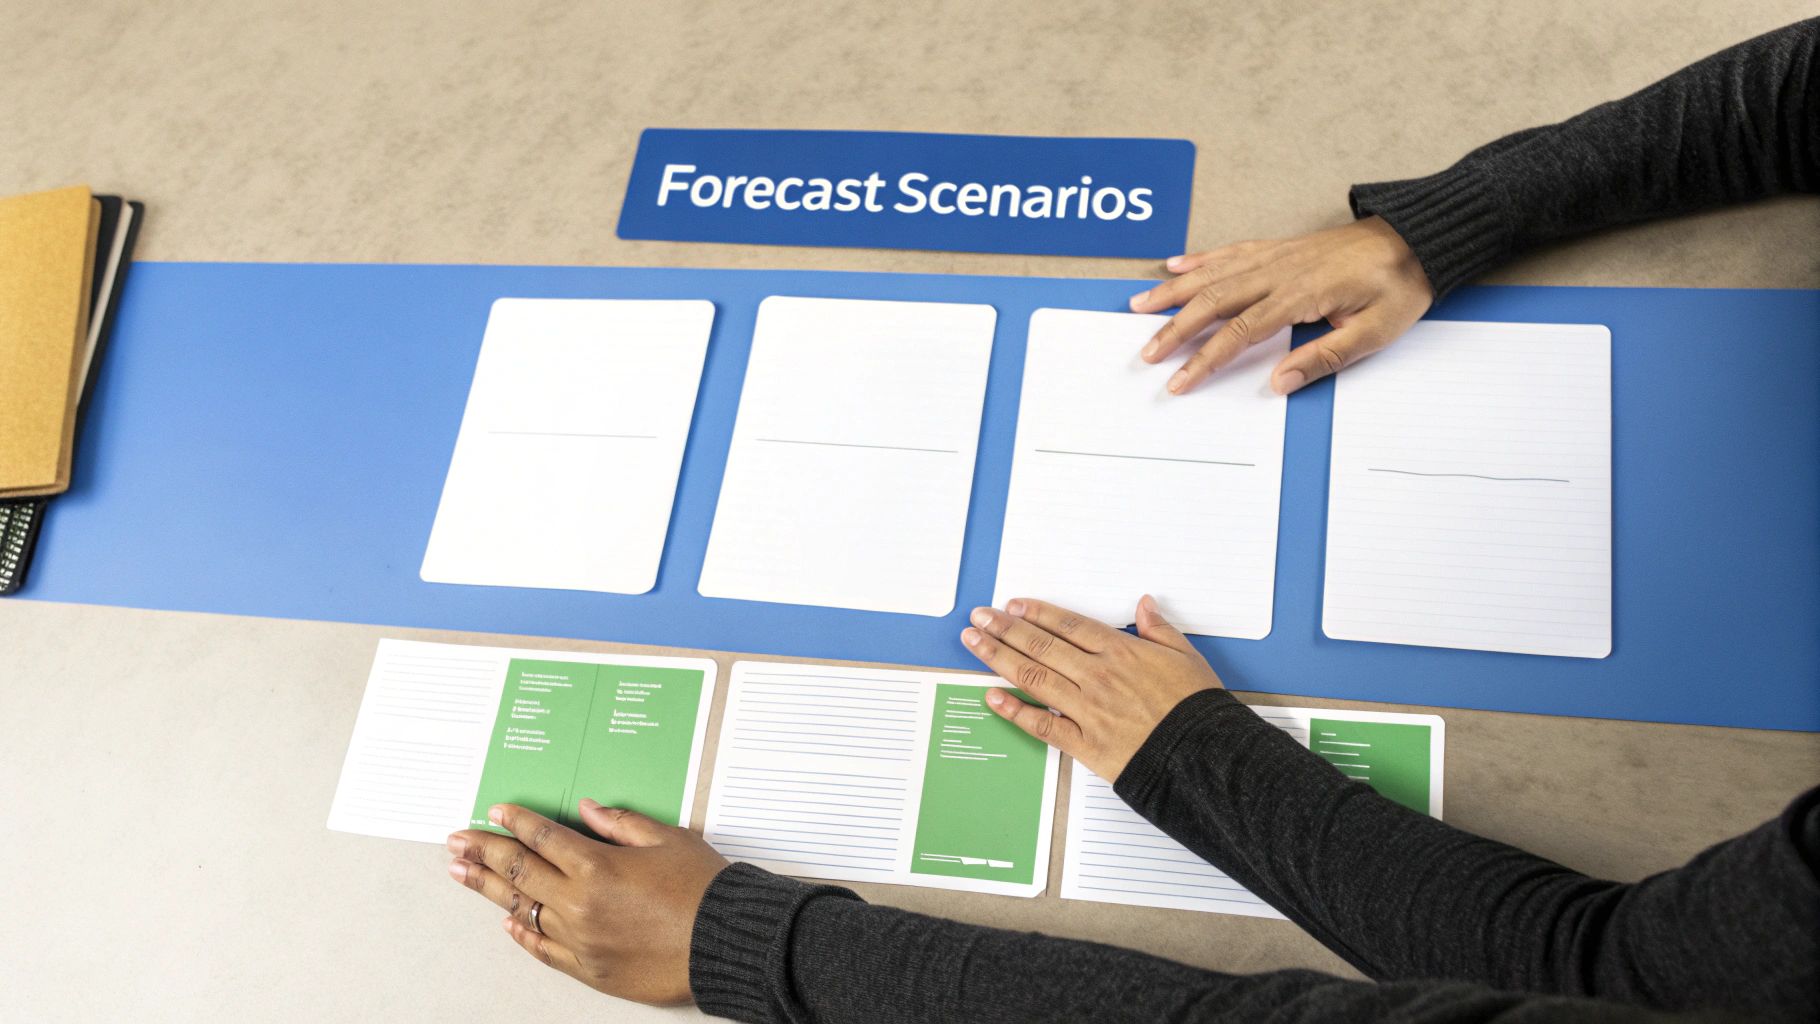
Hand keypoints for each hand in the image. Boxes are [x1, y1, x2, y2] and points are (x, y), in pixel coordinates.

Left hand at [445, 799, 729, 1004]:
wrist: (727, 942)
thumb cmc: (704, 889)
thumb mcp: (668, 838)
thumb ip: (621, 823)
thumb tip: (587, 809)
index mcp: (597, 865)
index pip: (542, 837)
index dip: (516, 822)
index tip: (495, 812)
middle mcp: (580, 903)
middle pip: (518, 872)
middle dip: (483, 852)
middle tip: (457, 841)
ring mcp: (580, 939)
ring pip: (521, 910)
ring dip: (488, 891)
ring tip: (462, 875)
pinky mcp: (589, 969)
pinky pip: (544, 950)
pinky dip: (522, 935)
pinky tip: (506, 922)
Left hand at [959, 595, 1221, 781]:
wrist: (1203, 756)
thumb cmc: (1197, 708)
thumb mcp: (1186, 657)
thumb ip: (1159, 630)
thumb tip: (1144, 605)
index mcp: (1121, 652)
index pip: (1068, 626)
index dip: (1037, 613)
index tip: (1012, 605)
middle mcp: (1097, 677)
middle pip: (1042, 646)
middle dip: (1006, 628)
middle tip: (980, 616)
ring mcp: (1087, 710)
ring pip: (1034, 677)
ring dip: (999, 657)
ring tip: (974, 642)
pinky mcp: (1084, 743)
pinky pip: (1042, 724)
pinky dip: (1014, 711)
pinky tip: (992, 698)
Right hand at [1129, 215, 1432, 395]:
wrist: (1416, 239)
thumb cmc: (1398, 286)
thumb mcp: (1375, 332)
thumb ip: (1324, 356)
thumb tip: (1279, 381)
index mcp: (1300, 295)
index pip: (1240, 332)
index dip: (1204, 360)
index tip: (1180, 381)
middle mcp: (1279, 271)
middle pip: (1213, 301)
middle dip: (1174, 328)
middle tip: (1146, 352)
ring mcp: (1277, 255)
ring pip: (1213, 274)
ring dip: (1174, 292)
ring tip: (1140, 306)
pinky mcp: (1281, 247)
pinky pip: (1231, 251)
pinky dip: (1200, 259)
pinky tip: (1176, 266)